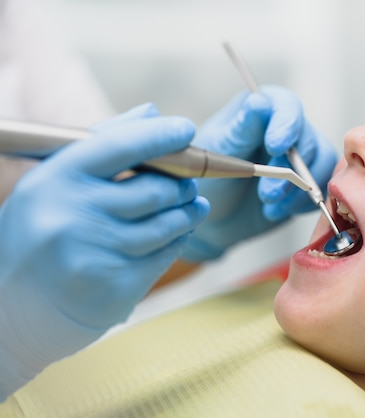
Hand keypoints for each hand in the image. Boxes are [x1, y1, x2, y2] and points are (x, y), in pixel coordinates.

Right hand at [0, 104, 209, 398]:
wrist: (13, 314)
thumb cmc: (38, 240)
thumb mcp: (53, 187)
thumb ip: (103, 147)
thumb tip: (150, 113)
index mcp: (54, 181)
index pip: (120, 145)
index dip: (160, 136)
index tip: (186, 129)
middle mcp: (72, 215)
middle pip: (154, 190)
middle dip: (181, 184)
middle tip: (189, 183)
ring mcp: (95, 254)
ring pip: (166, 224)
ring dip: (188, 213)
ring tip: (193, 206)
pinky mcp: (116, 287)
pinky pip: (165, 255)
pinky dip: (178, 240)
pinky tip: (179, 233)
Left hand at [182, 86, 337, 260]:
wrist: (213, 218)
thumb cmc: (208, 179)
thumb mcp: (219, 151)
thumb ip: (242, 128)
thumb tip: (260, 102)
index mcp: (263, 112)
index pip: (287, 107)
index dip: (286, 125)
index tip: (275, 147)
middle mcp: (286, 129)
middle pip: (307, 140)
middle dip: (288, 171)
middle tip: (266, 193)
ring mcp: (301, 156)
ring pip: (321, 164)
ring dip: (297, 190)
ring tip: (268, 203)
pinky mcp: (308, 180)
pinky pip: (321, 188)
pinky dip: (300, 203)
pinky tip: (275, 210)